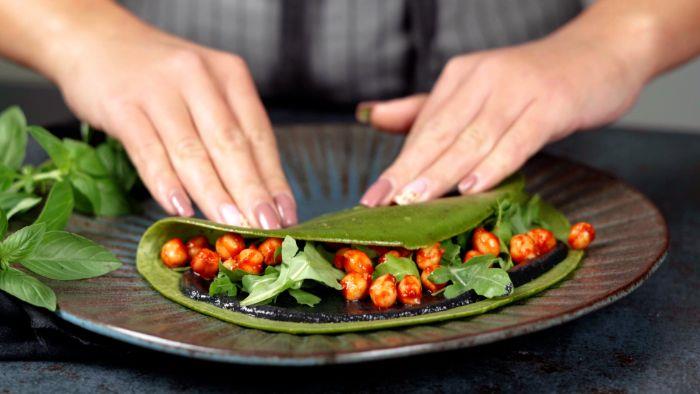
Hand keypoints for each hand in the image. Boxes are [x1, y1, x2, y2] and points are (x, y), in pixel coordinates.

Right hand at [49, 12, 295, 227]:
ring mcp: (159, 90)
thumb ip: (230, 131)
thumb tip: (261, 192)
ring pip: (192, 151)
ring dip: (214, 194)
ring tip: (231, 226)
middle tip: (266, 227)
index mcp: (229, 74)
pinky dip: (165, 182)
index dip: (273, 180)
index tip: (285, 216)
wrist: (95, 39)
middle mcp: (198, 77)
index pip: (258, 135)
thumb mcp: (205, 89)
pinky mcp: (122, 105)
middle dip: (251, 192)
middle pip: (230, 144)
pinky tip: (179, 208)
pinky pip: (148, 150)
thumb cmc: (159, 76)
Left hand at [359, 32, 647, 205]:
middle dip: (406, 171)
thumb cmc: (536, 82)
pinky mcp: (552, 104)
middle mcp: (484, 79)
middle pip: (440, 133)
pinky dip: (494, 164)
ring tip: (412, 200)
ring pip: (472, 138)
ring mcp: (519, 90)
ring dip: (441, 172)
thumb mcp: (478, 91)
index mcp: (461, 76)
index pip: (424, 127)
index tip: (372, 197)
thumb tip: (372, 116)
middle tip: (379, 202)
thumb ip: (427, 109)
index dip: (398, 164)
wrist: (602, 51)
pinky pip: (518, 139)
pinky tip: (473, 187)